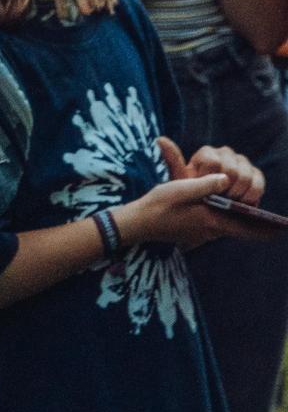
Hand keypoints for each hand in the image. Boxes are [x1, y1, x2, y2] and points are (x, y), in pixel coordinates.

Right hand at [116, 137, 274, 248]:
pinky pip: (219, 226)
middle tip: (270, 220)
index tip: (281, 231)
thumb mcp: (179, 188)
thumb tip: (225, 178)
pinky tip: (224, 209)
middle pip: (241, 229)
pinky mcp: (196, 231)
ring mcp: (203, 233)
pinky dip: (228, 220)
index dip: (265, 230)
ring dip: (241, 220)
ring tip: (249, 210)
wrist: (138, 222)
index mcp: (211, 221)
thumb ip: (204, 184)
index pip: (246, 229)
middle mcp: (211, 230)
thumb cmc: (158, 205)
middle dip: (255, 224)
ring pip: (230, 227)